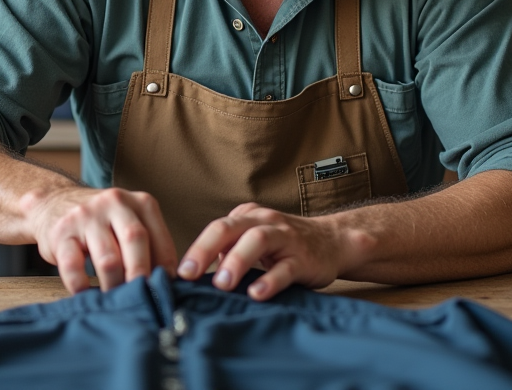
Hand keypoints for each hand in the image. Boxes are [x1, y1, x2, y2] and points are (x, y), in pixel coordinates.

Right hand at [20, 186, 177, 294]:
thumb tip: (167, 284)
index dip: (165, 266)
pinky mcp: (61, 233)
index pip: (158, 237)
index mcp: (139, 202)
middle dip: (142, 275)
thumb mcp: (128, 222)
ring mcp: (86, 216)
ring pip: (108, 258)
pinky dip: (81, 286)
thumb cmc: (101, 222)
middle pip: (136, 241)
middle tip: (144, 300)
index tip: (167, 289)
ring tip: (116, 302)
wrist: (53, 204)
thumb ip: (148, 246)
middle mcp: (114, 203)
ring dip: (114, 285)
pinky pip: (73, 266)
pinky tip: (86, 295)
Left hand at [176, 203, 353, 300]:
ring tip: (222, 284)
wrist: (333, 241)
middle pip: (229, 228)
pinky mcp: (304, 258)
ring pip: (257, 240)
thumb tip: (194, 276)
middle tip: (189, 274)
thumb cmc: (284, 245)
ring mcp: (285, 237)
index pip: (215, 229)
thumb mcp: (252, 241)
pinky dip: (269, 280)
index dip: (195, 249)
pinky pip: (285, 267)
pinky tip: (256, 294)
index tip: (178, 273)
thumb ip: (227, 252)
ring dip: (237, 261)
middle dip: (205, 249)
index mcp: (246, 217)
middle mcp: (263, 221)